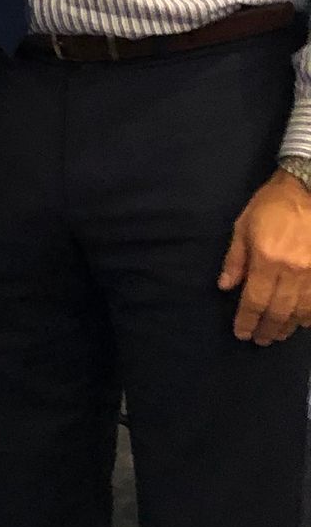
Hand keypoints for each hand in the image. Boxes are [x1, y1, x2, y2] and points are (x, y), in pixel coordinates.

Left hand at [218, 171, 310, 345]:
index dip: (247, 320)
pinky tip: (304, 323)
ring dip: (289, 327)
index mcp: (267, 259)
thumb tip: (224, 286)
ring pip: (302, 311)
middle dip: (267, 329)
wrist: (309, 187)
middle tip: (260, 340)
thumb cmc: (272, 205)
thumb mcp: (243, 226)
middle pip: (278, 311)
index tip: (242, 333)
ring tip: (278, 335)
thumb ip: (235, 259)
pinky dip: (310, 316)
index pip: (254, 300)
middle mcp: (292, 271)